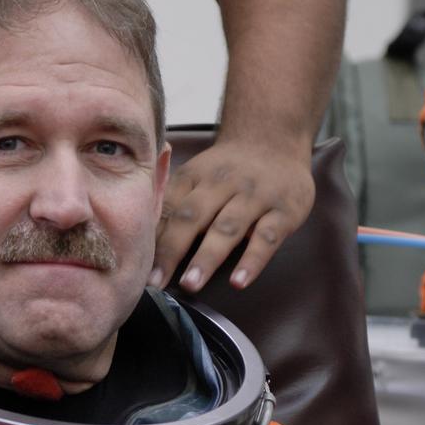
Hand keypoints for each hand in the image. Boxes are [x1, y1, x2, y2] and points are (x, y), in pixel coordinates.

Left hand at [150, 138, 314, 292]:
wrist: (276, 139)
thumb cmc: (228, 170)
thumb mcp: (197, 177)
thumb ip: (173, 205)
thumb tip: (144, 244)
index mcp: (195, 176)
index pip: (169, 209)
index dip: (154, 240)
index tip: (140, 269)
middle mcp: (223, 183)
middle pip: (193, 216)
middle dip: (173, 250)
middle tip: (157, 281)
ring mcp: (255, 196)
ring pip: (228, 227)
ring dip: (207, 257)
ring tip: (191, 285)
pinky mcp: (284, 211)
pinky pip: (267, 238)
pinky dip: (252, 261)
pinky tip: (239, 282)